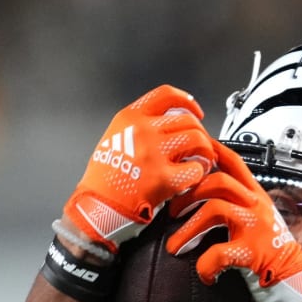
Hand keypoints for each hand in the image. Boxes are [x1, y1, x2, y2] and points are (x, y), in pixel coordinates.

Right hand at [63, 84, 213, 253]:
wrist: (96, 206)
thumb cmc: (103, 178)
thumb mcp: (113, 138)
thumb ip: (138, 126)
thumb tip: (168, 123)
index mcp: (130, 118)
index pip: (166, 95)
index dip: (187, 101)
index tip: (195, 111)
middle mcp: (143, 131)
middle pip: (187, 119)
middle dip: (199, 132)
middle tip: (199, 146)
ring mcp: (154, 154)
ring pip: (197, 139)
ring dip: (204, 150)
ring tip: (201, 160)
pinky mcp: (164, 178)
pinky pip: (195, 168)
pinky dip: (199, 172)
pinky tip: (193, 177)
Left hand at [166, 140, 301, 301]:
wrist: (294, 279)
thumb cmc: (270, 252)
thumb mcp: (256, 219)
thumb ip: (236, 204)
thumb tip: (202, 193)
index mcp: (255, 196)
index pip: (233, 163)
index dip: (211, 151)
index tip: (191, 147)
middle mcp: (256, 207)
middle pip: (218, 182)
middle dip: (188, 195)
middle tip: (173, 213)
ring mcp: (255, 228)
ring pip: (215, 210)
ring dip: (188, 230)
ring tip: (175, 246)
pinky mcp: (252, 253)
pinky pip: (219, 253)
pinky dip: (205, 265)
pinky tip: (205, 274)